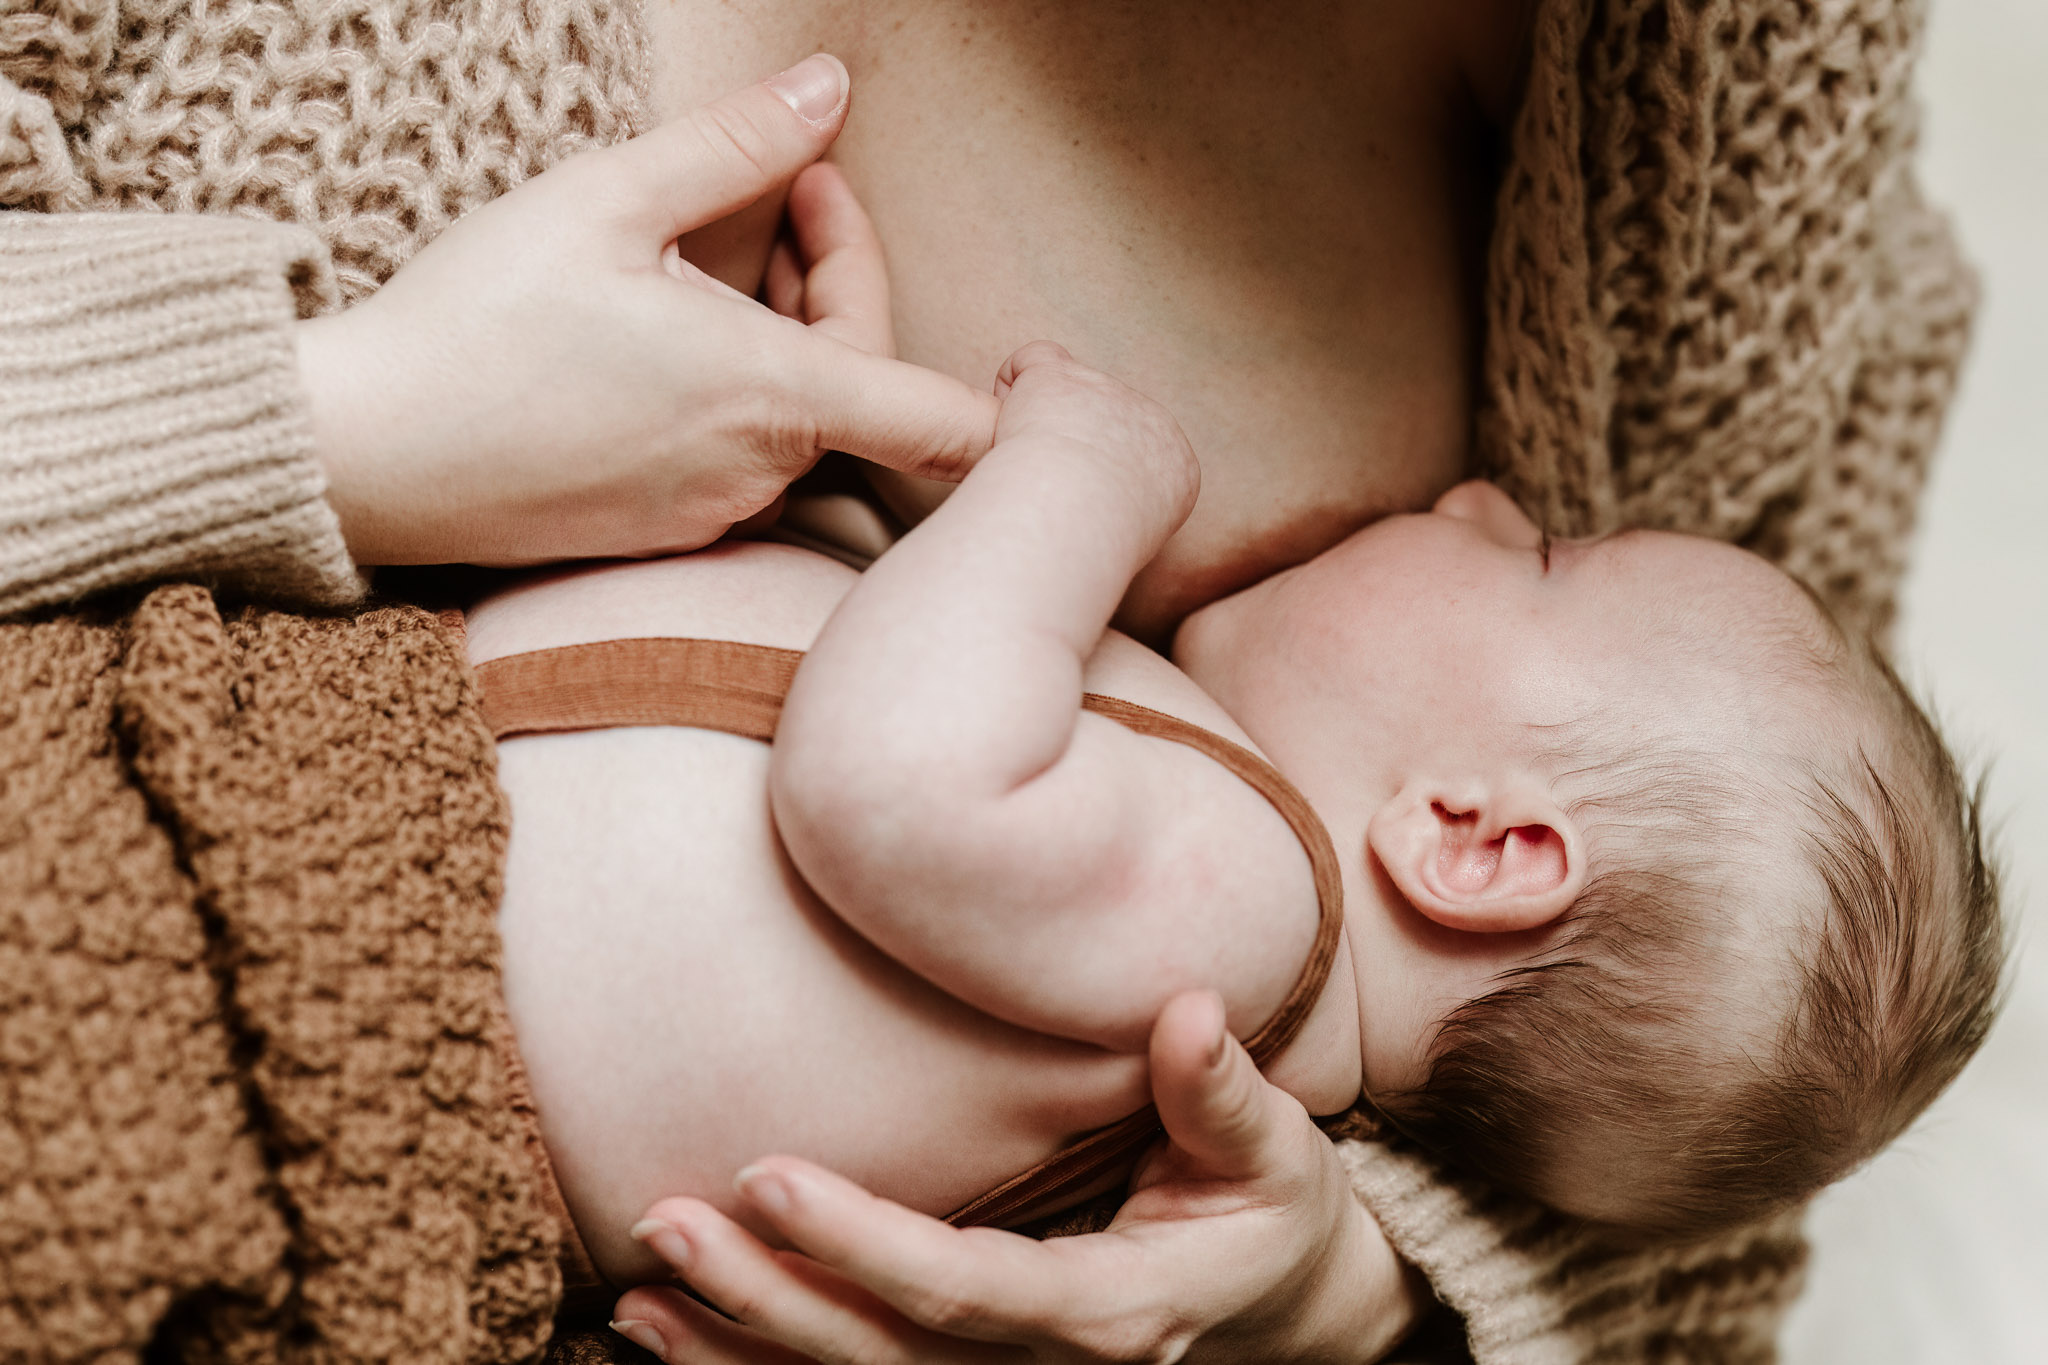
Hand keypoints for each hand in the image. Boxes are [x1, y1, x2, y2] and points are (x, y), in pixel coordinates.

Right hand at [296, 54, 998, 566]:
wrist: (364, 454)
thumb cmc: (476, 323)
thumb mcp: (608, 200)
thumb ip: (738, 144)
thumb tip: (830, 88)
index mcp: (775, 398)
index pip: (952, 426)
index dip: (970, 348)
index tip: (906, 270)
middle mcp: (760, 476)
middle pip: (869, 385)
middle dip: (843, 279)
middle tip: (784, 188)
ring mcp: (712, 516)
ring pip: (802, 420)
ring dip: (787, 334)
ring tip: (705, 255)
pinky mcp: (662, 536)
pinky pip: (740, 460)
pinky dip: (736, 392)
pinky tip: (658, 337)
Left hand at [609, 992, 1428, 1363]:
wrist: (1289, 1318)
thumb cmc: (1271, 1221)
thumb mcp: (1274, 1156)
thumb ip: (1225, 1094)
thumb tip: (1189, 1011)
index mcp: (1111, 1318)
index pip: (967, 1289)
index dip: (863, 1245)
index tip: (768, 1177)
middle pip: (884, 1356)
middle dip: (765, 1298)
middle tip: (666, 1221)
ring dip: (738, 1354)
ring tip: (636, 1301)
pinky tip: (670, 1342)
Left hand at [987, 342, 1200, 541]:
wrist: (1073, 514)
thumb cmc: (1088, 550)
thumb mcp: (1129, 547)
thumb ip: (1122, 523)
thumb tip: (1099, 522)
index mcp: (1177, 467)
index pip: (1139, 458)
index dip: (1101, 480)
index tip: (1080, 511)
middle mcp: (1151, 420)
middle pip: (1107, 424)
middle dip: (1074, 451)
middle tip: (1049, 493)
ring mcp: (1107, 391)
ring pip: (1067, 395)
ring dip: (1041, 426)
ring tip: (1025, 464)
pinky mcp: (1061, 377)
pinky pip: (1035, 360)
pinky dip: (1014, 385)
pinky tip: (1007, 420)